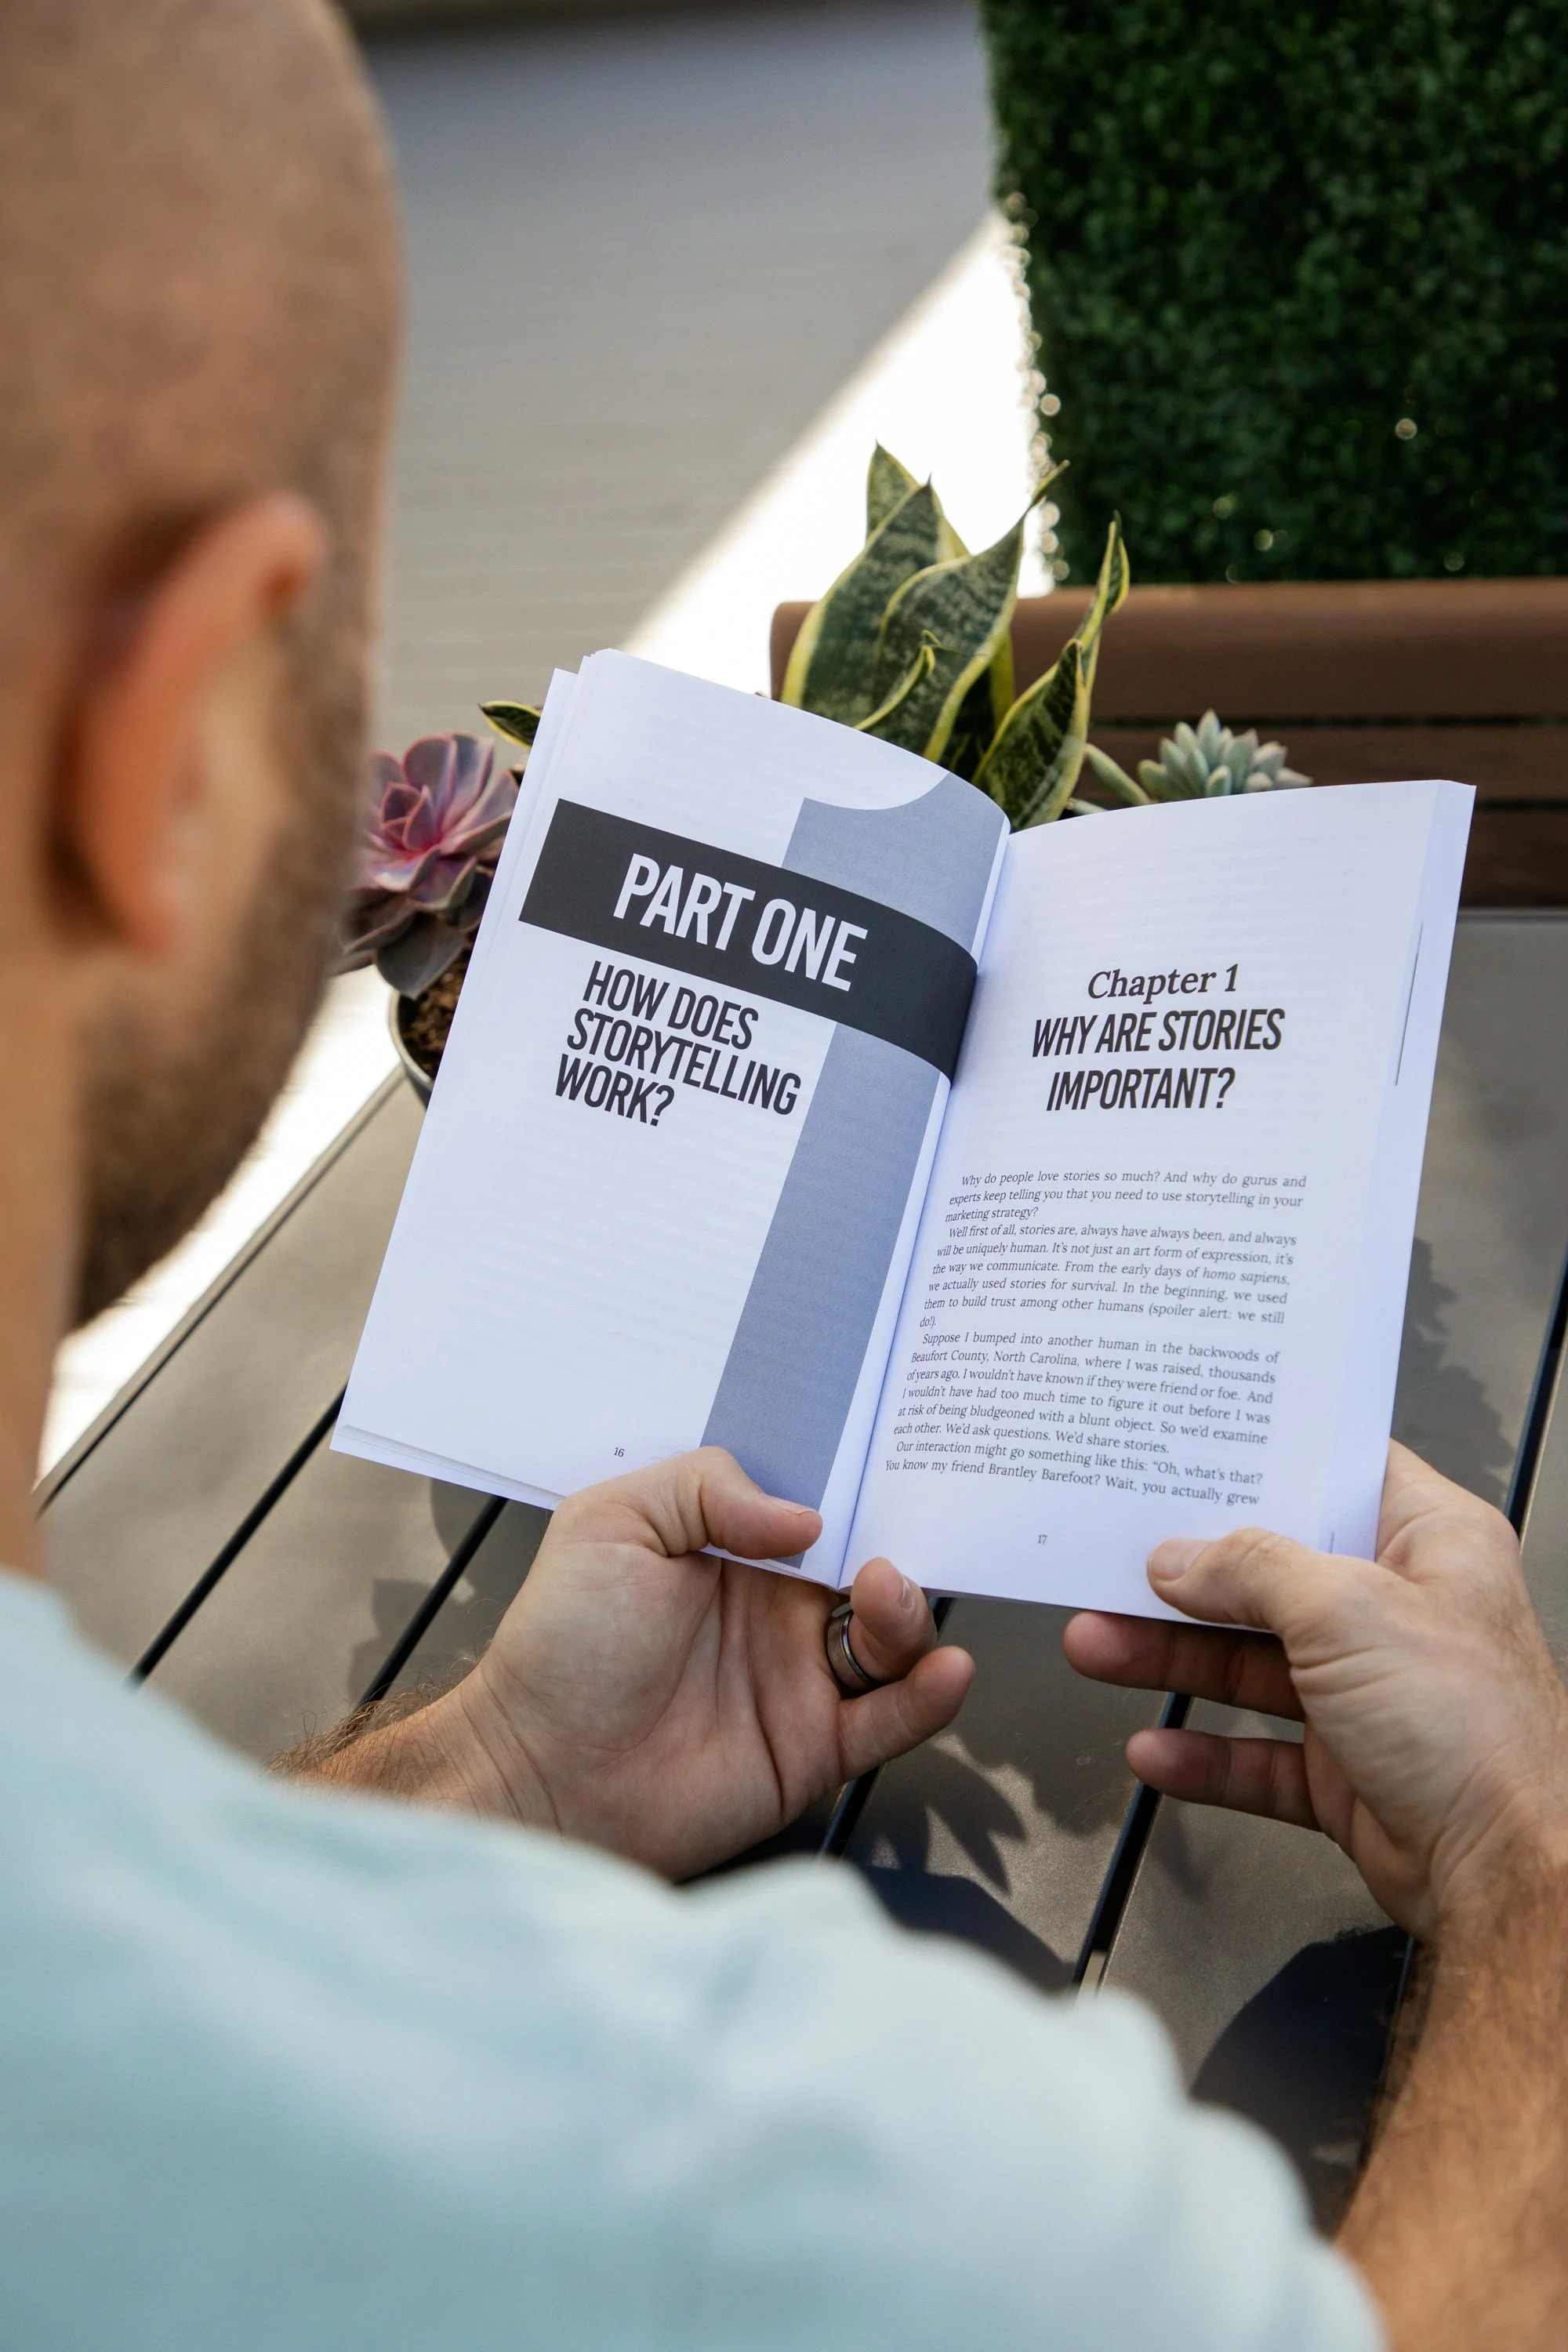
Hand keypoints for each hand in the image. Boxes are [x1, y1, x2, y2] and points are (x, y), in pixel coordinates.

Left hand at [352, 1448, 972, 1878]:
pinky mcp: (814, 1749)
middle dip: (899, 1545)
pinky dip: (929, 1695)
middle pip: (869, 1568)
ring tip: (887, 1596)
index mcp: (731, 1549)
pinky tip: (943, 1668)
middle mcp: (774, 1610)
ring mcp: (798, 1680)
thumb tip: (807, 1515)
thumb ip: (707, 1487)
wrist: (538, 1773)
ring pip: (890, 1639)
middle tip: (895, 1538)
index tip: (896, 1460)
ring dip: (909, 1614)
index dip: (858, 1487)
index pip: (820, 1507)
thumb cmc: (558, 1647)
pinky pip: (892, 1719)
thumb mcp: (611, 1523)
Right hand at [1063, 1443, 1567, 1939]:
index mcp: (1432, 1546)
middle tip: (1114, 1562)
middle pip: (1271, 1577)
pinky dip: (1204, 1756)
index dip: (1264, 1464)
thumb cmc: (1477, 1732)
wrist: (1513, 1877)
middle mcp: (1402, 1614)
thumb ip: (1253, 1572)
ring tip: (1097, 1644)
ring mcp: (1371, 1695)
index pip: (1336, 1479)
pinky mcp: (1347, 1772)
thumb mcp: (1347, 1610)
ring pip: (1250, 1665)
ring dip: (1171, 1659)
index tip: (1191, 1456)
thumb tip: (1184, 1558)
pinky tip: (1155, 1752)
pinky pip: (1256, 1754)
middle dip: (1187, 1578)